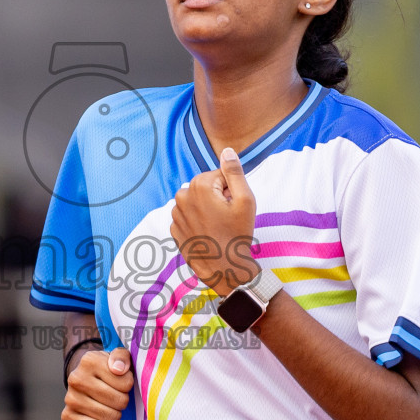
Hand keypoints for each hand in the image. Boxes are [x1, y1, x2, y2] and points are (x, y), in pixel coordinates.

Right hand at [62, 347, 134, 419]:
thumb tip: (119, 369)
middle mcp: (76, 378)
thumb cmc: (107, 370)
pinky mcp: (67, 416)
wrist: (86, 380)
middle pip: (119, 401)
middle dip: (123, 401)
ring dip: (115, 413)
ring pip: (110, 416)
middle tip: (115, 395)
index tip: (121, 381)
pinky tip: (101, 417)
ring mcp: (70, 398)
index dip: (129, 385)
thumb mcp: (118, 357)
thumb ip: (122, 357)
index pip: (126, 383)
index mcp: (89, 361)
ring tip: (108, 405)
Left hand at [170, 147, 256, 296]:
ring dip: (208, 209)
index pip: (221, 176)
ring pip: (197, 201)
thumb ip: (234, 172)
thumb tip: (227, 150)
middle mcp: (182, 196)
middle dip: (219, 197)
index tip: (233, 206)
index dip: (232, 190)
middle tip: (228, 217)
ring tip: (218, 226)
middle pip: (207, 187)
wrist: (223, 268)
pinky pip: (189, 216)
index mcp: (199, 186)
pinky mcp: (174, 228)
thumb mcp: (245, 200)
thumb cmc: (237, 235)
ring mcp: (175, 214)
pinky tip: (208, 234)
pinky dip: (198, 221)